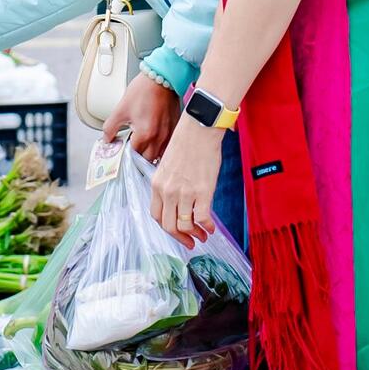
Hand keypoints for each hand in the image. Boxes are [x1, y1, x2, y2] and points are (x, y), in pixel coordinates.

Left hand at [101, 71, 180, 159]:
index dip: (126, 154)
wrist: (161, 77)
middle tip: (131, 149)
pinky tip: (153, 138)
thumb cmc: (143, 90)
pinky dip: (160, 146)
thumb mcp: (121, 109)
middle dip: (139, 157)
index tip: (122, 151)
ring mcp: (169, 134)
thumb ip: (110, 128)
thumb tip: (107, 139)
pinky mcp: (174, 128)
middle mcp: (159, 137)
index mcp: (145, 134)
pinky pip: (167, 145)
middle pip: (148, 159)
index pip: (135, 156)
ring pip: (159, 154)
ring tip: (142, 144)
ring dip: (150, 153)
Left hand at [145, 115, 222, 246]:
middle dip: (180, 237)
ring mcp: (185, 192)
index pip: (156, 216)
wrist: (200, 128)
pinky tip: (212, 227)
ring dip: (195, 235)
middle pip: (168, 226)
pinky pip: (202, 218)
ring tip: (203, 235)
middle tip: (190, 241)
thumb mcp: (168, 164)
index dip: (166, 228)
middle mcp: (168, 191)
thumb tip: (176, 200)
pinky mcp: (202, 191)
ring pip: (185, 225)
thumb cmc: (187, 142)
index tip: (176, 232)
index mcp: (157, 184)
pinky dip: (207, 227)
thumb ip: (169, 184)